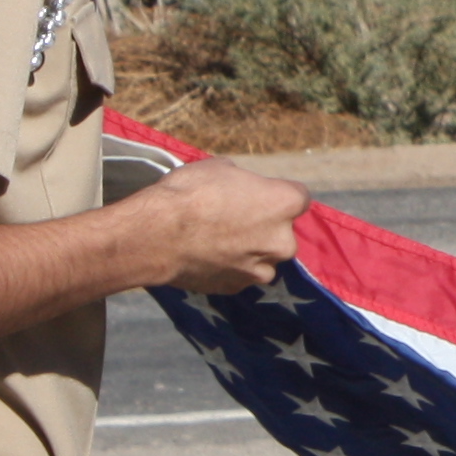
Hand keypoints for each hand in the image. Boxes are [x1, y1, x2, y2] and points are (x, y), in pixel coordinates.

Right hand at [147, 157, 307, 295]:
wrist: (157, 236)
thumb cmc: (190, 193)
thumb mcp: (219, 168)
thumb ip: (242, 181)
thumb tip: (239, 186)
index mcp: (284, 204)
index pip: (299, 196)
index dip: (278, 194)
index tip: (260, 195)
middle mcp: (282, 241)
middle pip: (283, 232)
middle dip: (265, 227)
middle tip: (235, 219)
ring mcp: (261, 269)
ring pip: (264, 258)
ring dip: (250, 251)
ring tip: (219, 241)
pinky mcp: (237, 287)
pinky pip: (241, 275)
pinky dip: (230, 268)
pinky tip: (207, 257)